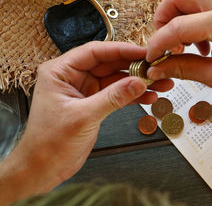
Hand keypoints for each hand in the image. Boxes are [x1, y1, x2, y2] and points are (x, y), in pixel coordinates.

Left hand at [0, 42, 172, 203]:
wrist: (43, 169)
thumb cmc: (48, 143)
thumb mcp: (83, 116)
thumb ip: (113, 98)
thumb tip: (138, 82)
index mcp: (60, 71)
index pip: (95, 52)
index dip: (121, 50)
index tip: (142, 52)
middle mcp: (73, 77)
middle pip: (109, 63)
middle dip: (134, 66)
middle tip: (156, 68)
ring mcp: (85, 90)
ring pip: (116, 79)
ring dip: (137, 81)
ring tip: (160, 83)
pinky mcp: (94, 103)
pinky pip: (117, 94)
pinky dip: (133, 96)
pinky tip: (149, 97)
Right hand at [146, 0, 211, 103]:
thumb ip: (181, 68)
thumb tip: (157, 67)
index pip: (177, 26)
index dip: (157, 43)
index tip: (151, 58)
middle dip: (163, 20)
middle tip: (164, 45)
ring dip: (179, 20)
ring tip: (184, 49)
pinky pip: (204, 4)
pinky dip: (194, 20)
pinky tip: (200, 45)